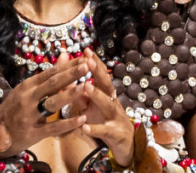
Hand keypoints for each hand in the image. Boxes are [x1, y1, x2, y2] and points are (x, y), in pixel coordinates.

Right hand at [0, 53, 92, 155]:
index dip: (69, 65)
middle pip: (53, 84)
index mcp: (28, 85)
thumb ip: (49, 75)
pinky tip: (82, 119)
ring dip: (71, 94)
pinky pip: (53, 128)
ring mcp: (30, 116)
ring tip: (87, 87)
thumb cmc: (15, 108)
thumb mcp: (28, 89)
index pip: (51, 72)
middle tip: (88, 65)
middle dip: (71, 74)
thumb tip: (65, 54)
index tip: (85, 58)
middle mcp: (28, 98)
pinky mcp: (33, 133)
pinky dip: (68, 123)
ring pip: (53, 103)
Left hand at [80, 48, 134, 168]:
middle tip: (88, 60)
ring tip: (85, 86)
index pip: (101, 75)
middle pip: (106, 84)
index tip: (86, 50)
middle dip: (98, 72)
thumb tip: (67, 78)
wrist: (127, 145)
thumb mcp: (92, 107)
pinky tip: (84, 126)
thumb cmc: (106, 121)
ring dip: (96, 95)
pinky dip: (95, 128)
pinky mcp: (115, 134)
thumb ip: (80, 94)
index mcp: (106, 94)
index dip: (95, 62)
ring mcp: (115, 117)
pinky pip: (105, 131)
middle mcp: (112, 102)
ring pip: (107, 105)